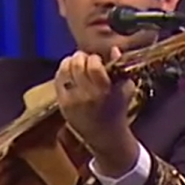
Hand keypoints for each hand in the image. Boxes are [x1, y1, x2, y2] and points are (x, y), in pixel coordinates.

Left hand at [55, 48, 139, 173]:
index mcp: (104, 92)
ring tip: (77, 63)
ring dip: (71, 62)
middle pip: (77, 65)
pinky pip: (58, 80)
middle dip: (82, 58)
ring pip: (65, 70)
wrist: (104, 135)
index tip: (98, 61)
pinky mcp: (62, 103)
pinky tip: (70, 71)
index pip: (94, 66)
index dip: (94, 59)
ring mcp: (72, 100)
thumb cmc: (117, 110)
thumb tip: (114, 49)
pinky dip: (63, 71)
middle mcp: (86, 96)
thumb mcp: (125, 90)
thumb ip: (121, 69)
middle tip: (86, 59)